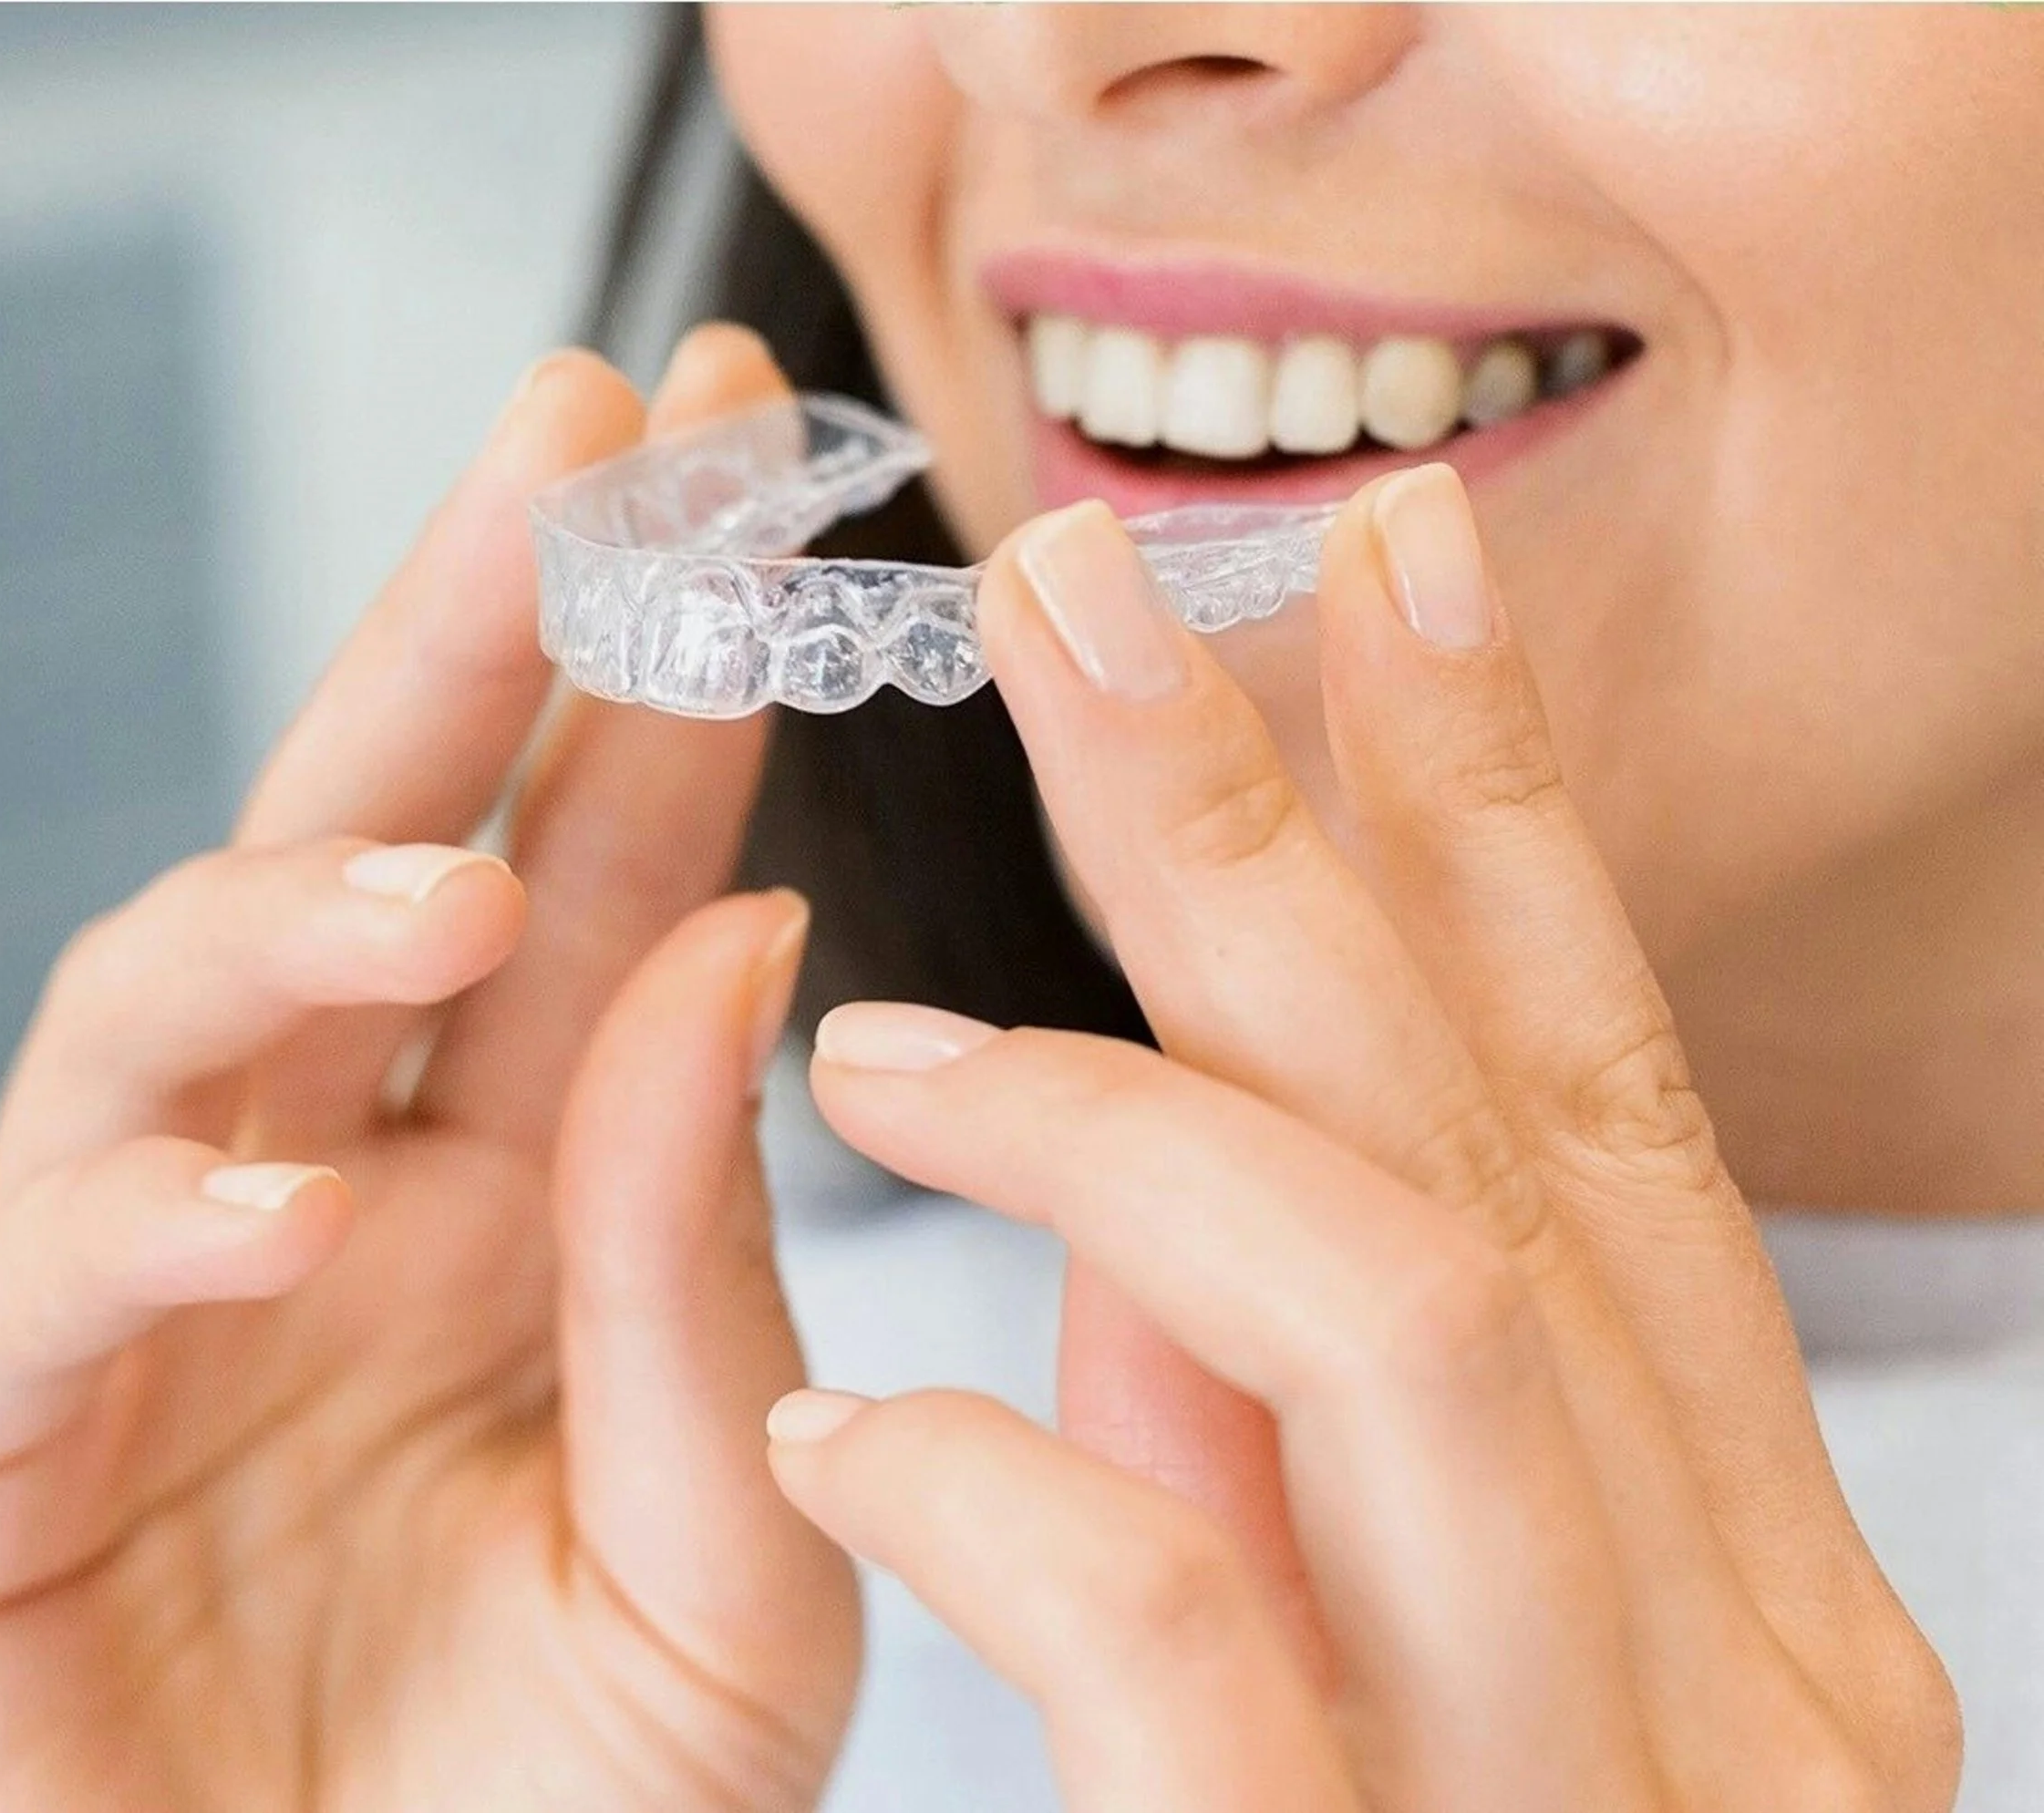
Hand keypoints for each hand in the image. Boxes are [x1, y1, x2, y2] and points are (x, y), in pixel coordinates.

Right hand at [0, 326, 858, 1811]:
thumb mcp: (734, 1568)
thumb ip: (710, 1280)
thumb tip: (743, 934)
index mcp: (514, 1201)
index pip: (592, 876)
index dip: (653, 667)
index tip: (735, 453)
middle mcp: (313, 1205)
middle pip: (363, 854)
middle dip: (457, 632)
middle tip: (577, 429)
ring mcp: (122, 1322)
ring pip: (150, 1022)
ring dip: (282, 917)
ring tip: (434, 879)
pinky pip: (2, 1317)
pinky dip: (122, 1244)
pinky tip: (264, 1211)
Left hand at [771, 469, 1960, 1809]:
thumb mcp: (1386, 1673)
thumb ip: (1291, 1450)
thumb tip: (1142, 1191)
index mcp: (1728, 1558)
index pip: (1593, 1104)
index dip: (1489, 813)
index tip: (1373, 568)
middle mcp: (1721, 1651)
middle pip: (1496, 1131)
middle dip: (1288, 831)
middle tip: (1083, 584)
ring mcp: (1583, 1790)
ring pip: (1409, 1318)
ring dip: (1133, 1117)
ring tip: (883, 1032)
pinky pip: (1204, 1636)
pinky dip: (1017, 1483)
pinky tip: (848, 1407)